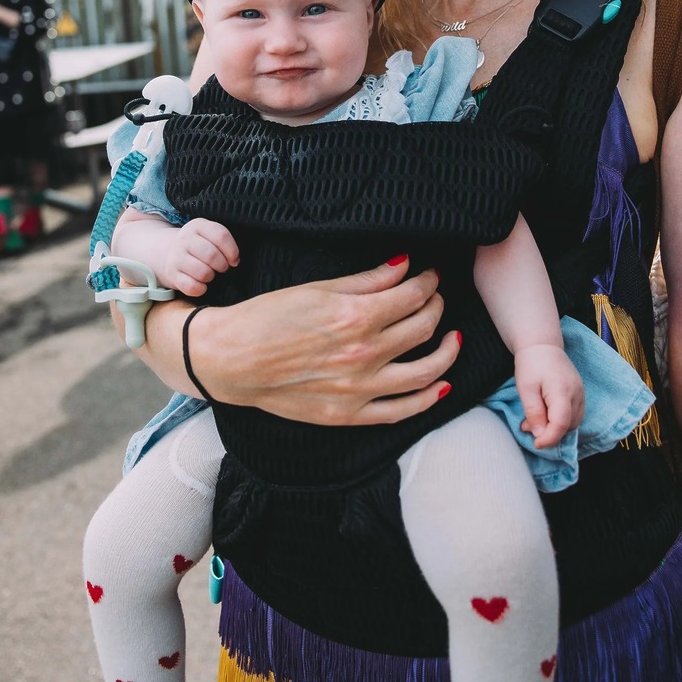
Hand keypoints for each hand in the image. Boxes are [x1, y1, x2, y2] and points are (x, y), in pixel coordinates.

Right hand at [162, 217, 238, 296]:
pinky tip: (201, 284)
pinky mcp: (172, 274)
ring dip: (211, 276)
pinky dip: (201, 289)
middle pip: (212, 255)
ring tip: (209, 274)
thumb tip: (234, 261)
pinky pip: (192, 287)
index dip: (232, 251)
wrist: (171, 253)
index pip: (221, 236)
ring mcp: (176, 256)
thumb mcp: (209, 235)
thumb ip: (223, 242)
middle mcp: (184, 239)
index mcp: (198, 225)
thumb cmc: (199, 246)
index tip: (234, 260)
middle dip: (222, 265)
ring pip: (203, 273)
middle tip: (222, 267)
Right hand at [179, 255, 459, 422]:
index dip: (428, 282)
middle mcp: (364, 354)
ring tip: (451, 338)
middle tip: (434, 299)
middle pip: (423, 327)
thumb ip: (367, 280)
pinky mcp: (349, 415)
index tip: (429, 277)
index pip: (413, 296)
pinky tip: (442, 384)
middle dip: (436, 307)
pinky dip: (429, 398)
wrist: (230, 360)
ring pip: (425, 371)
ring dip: (446, 351)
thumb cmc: (267, 318)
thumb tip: (404, 265)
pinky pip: (402, 411)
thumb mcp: (317, 289)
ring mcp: (359, 389)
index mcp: (356, 317)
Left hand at [514, 343, 584, 446]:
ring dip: (555, 428)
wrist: (543, 345)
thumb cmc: (531, 365)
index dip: (549, 438)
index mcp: (562, 391)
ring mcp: (581, 394)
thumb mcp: (526, 389)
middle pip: (569, 425)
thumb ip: (534, 412)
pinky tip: (545, 415)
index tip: (536, 444)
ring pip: (573, 422)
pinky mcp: (580, 394)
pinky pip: (574, 415)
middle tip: (527, 427)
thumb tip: (539, 435)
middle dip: (550, 433)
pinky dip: (561, 421)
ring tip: (534, 420)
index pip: (561, 423)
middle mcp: (577, 394)